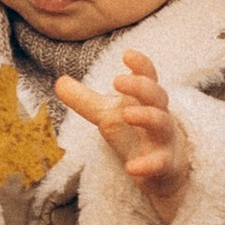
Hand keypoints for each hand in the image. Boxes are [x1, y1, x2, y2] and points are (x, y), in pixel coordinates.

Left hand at [57, 49, 189, 222]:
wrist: (163, 169)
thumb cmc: (135, 134)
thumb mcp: (108, 115)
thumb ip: (85, 100)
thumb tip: (59, 82)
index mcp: (145, 100)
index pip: (148, 77)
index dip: (141, 65)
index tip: (127, 54)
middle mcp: (158, 115)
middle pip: (157, 95)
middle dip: (140, 86)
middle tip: (117, 80)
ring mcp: (164, 139)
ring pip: (162, 124)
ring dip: (147, 116)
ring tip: (126, 113)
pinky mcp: (164, 164)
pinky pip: (159, 163)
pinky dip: (147, 165)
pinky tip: (131, 167)